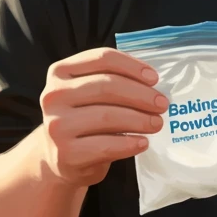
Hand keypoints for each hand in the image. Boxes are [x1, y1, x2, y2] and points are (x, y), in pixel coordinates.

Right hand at [36, 47, 166, 186]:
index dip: (132, 66)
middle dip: (141, 95)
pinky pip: (106, 146)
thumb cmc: (83, 119)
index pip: (102, 59)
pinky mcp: (66, 154)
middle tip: (162, 104)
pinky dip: (129, 144)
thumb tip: (152, 81)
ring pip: (107, 116)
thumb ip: (112, 79)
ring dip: (140, 119)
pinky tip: (143, 143)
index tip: (154, 78)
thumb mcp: (88, 92)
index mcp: (61, 72)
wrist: (59, 158)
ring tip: (157, 123)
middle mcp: (54, 96)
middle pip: (106, 87)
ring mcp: (56, 126)